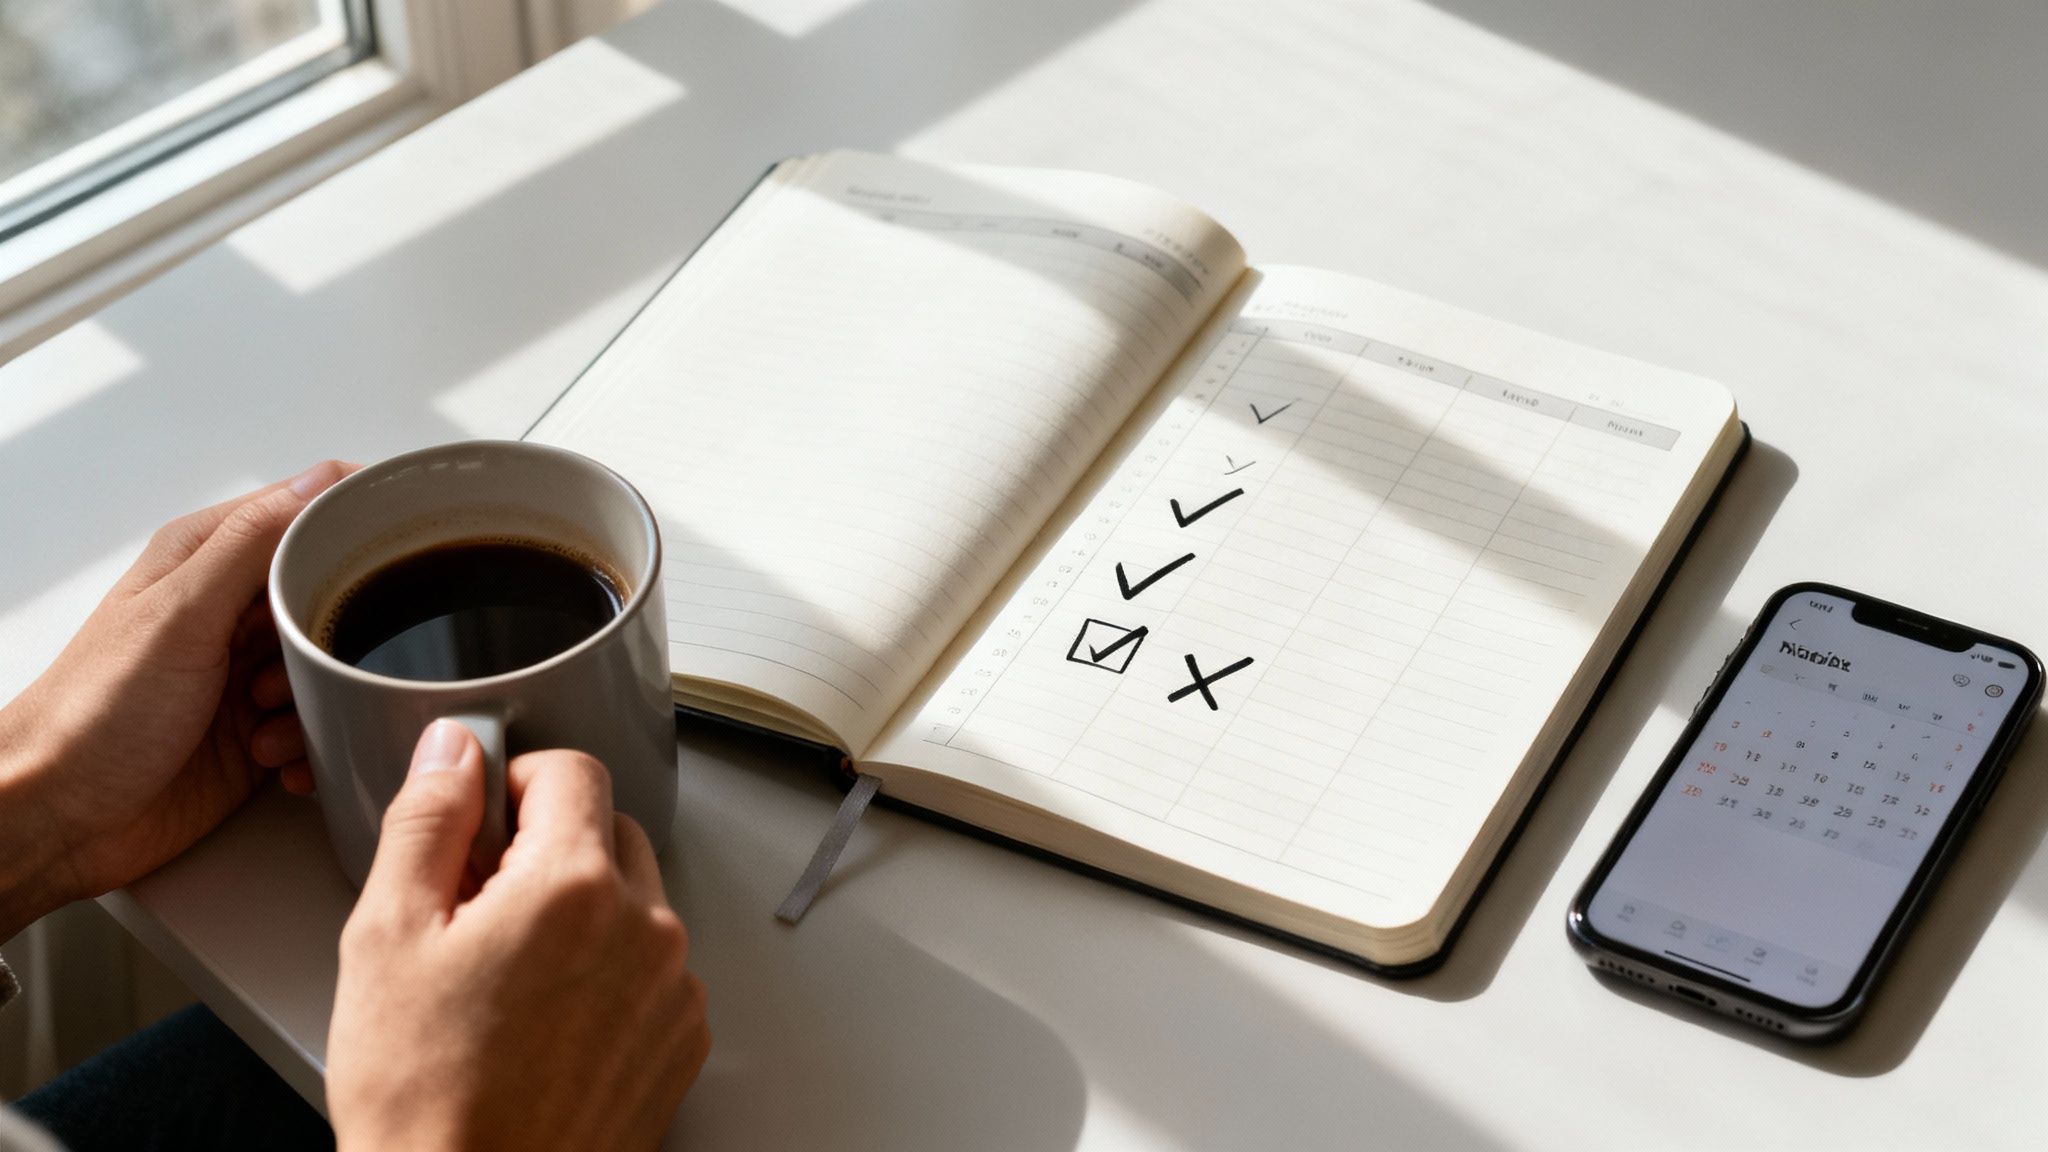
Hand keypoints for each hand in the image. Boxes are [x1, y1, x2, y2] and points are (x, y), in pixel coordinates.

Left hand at [0, 462, 353, 938]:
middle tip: (308, 666)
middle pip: (336, 594)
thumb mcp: (180, 613)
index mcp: (209, 558)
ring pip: (337, 666)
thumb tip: (320, 480)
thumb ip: (251, 543)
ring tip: (267, 721)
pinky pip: (324, 726)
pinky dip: (314, 747)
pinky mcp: (260, 728)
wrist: (62, 817)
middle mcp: (230, 609)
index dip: (357, 521)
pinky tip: (278, 762)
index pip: (306, 510)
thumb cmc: (94, 713)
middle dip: (340, 637)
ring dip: (322, 701)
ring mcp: (246, 670)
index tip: (405, 544)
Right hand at [328, 721, 708, 1151]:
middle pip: (608, 830)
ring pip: (634, 900)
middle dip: (547, 848)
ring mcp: (673, 987)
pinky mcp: (683, 1038)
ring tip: (507, 978)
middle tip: (479, 906)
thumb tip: (452, 751)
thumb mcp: (387, 937)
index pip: (571, 769)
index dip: (515, 784)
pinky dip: (609, 972)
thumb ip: (427, 820)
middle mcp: (646, 927)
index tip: (483, 821)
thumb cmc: (425, 1099)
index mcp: (574, 886)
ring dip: (581, 911)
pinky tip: (545, 1020)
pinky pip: (652, 967)